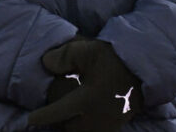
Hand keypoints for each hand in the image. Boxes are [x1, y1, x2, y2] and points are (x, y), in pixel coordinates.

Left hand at [28, 37, 142, 131]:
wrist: (144, 69)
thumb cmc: (115, 59)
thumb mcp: (88, 51)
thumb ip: (64, 56)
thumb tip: (46, 63)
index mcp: (87, 100)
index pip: (58, 112)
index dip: (43, 116)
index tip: (30, 119)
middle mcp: (97, 117)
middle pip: (70, 127)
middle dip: (60, 122)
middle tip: (52, 111)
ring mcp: (108, 123)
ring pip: (83, 131)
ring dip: (73, 126)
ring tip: (68, 116)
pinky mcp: (117, 124)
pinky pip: (97, 131)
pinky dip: (87, 126)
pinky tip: (85, 118)